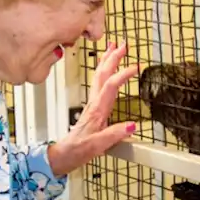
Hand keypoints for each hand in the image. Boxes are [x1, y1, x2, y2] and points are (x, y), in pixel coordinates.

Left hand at [46, 40, 138, 176]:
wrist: (64, 155)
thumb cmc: (77, 150)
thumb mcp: (96, 146)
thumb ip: (113, 135)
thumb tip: (131, 125)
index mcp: (97, 110)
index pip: (111, 86)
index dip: (123, 75)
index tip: (136, 67)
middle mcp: (94, 104)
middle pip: (103, 74)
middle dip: (113, 57)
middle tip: (123, 44)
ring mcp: (93, 104)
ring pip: (99, 76)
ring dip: (107, 60)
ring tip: (114, 47)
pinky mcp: (93, 108)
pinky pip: (99, 83)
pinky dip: (104, 72)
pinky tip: (108, 70)